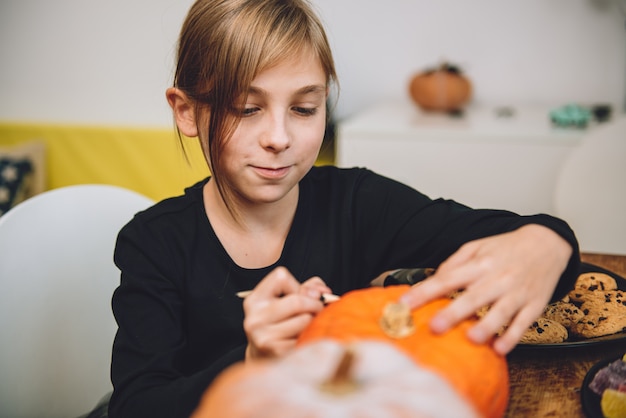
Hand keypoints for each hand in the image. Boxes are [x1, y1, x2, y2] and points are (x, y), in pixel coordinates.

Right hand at [243, 266, 330, 360]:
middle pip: (298, 301)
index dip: (296, 285)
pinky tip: (304, 340)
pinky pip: (307, 338)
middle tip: (318, 311)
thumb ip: (308, 287)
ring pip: (306, 320)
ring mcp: (264, 338)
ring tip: (308, 327)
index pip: (281, 277)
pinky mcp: (277, 353)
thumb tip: (324, 293)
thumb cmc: (281, 323)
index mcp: (254, 300)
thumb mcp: (287, 299)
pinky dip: (312, 338)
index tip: (298, 296)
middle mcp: (254, 318)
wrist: (265, 358)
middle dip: (315, 305)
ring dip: (314, 323)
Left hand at [400, 224, 571, 354]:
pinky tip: (500, 348)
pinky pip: (523, 324)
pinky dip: (512, 337)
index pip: (447, 279)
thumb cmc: (506, 248)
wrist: (547, 245)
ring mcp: (516, 293)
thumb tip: (434, 279)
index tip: (404, 304)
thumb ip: (453, 262)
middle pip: (473, 297)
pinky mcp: (534, 305)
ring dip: (486, 326)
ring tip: (472, 339)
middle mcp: (496, 279)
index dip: (424, 292)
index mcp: (479, 265)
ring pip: (501, 312)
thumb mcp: (476, 246)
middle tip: (435, 327)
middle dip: (454, 313)